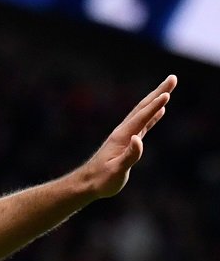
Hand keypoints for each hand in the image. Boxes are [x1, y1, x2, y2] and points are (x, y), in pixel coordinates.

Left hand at [80, 75, 176, 198]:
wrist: (88, 182)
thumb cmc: (102, 179)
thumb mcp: (117, 171)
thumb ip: (129, 156)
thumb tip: (138, 139)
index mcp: (122, 136)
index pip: (141, 118)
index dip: (155, 106)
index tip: (167, 94)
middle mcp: (124, 132)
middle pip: (143, 108)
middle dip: (159, 92)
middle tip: (173, 78)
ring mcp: (126, 135)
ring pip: (143, 113)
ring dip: (156, 100)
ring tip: (169, 89)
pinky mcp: (128, 141)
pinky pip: (143, 124)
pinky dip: (152, 115)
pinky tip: (160, 111)